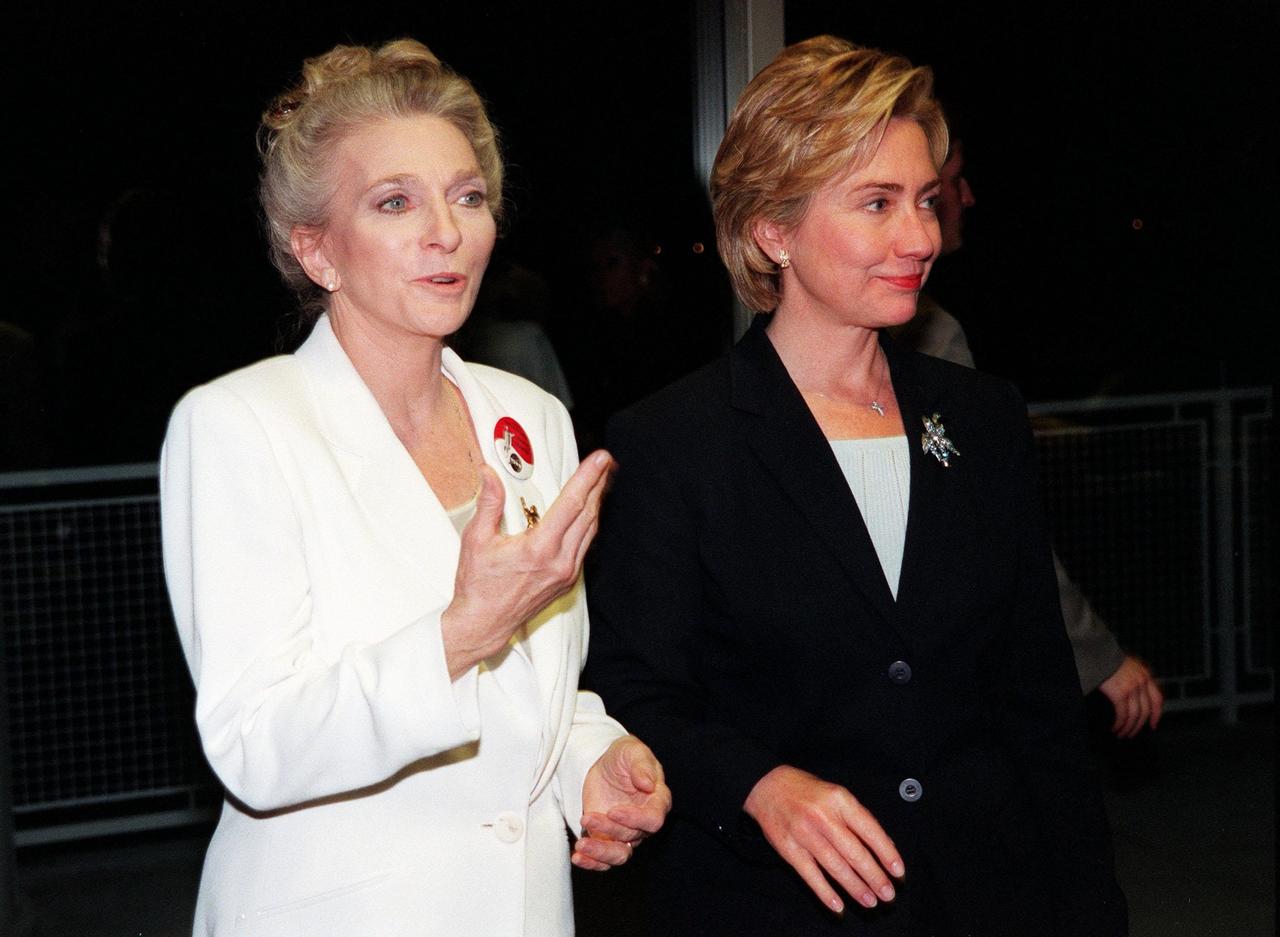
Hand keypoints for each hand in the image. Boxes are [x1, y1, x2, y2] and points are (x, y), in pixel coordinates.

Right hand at [442, 451, 613, 678]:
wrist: (484, 623)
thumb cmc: (479, 586)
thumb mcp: (476, 540)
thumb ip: (489, 503)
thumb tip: (490, 474)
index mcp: (539, 549)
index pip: (571, 504)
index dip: (587, 477)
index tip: (599, 459)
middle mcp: (560, 562)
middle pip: (588, 514)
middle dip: (598, 484)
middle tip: (604, 462)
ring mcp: (567, 574)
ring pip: (590, 530)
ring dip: (596, 503)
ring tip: (600, 481)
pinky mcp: (568, 582)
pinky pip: (584, 546)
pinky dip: (588, 524)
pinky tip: (587, 513)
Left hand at [572, 736, 671, 870]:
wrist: (603, 764)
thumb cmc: (624, 756)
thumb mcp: (632, 751)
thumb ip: (642, 765)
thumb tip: (649, 784)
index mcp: (656, 801)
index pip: (653, 820)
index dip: (635, 819)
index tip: (614, 811)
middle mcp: (643, 822)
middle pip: (632, 837)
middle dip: (609, 830)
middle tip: (588, 818)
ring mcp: (625, 832)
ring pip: (620, 855)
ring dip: (601, 853)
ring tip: (581, 845)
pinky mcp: (607, 839)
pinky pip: (603, 859)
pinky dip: (591, 862)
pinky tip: (578, 856)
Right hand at [744, 765, 902, 913]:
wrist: (767, 786)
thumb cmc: (807, 791)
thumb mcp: (837, 794)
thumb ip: (858, 818)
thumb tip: (885, 845)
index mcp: (839, 800)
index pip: (869, 830)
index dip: (886, 853)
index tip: (897, 871)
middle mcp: (822, 816)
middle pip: (854, 853)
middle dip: (874, 877)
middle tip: (887, 894)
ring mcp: (804, 833)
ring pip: (835, 866)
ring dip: (855, 888)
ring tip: (869, 901)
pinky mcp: (788, 848)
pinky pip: (810, 874)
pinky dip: (825, 892)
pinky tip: (838, 905)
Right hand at [1098, 654, 1163, 737]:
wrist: (1097, 650)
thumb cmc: (1106, 658)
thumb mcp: (1126, 665)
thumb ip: (1133, 678)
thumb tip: (1133, 697)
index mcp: (1145, 674)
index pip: (1157, 699)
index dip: (1156, 714)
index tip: (1153, 724)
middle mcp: (1142, 682)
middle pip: (1145, 710)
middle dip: (1139, 725)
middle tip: (1132, 733)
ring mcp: (1132, 688)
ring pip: (1135, 715)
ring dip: (1128, 727)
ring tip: (1122, 733)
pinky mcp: (1120, 693)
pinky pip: (1123, 714)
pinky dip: (1120, 724)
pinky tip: (1115, 727)